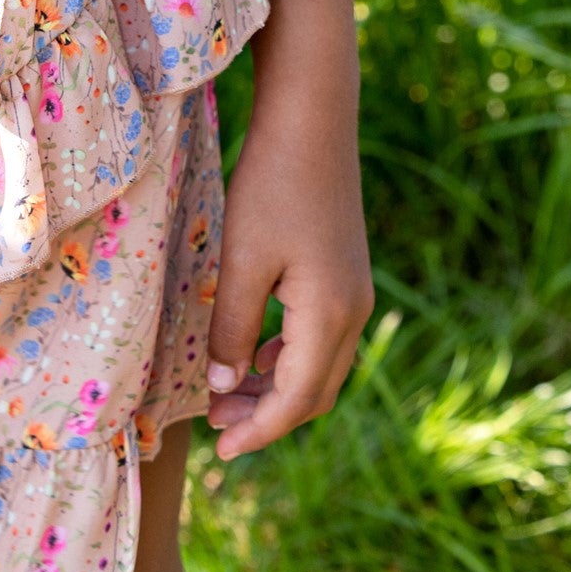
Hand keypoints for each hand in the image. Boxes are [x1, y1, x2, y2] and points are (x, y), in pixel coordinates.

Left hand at [204, 81, 372, 459]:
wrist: (312, 120)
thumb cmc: (270, 185)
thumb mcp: (241, 259)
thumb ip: (233, 328)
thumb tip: (225, 388)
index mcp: (330, 315)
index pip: (296, 400)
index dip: (258, 430)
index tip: (221, 451)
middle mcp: (352, 311)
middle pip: (314, 393)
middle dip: (267, 417)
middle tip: (217, 427)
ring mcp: (353, 292)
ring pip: (319, 367)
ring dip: (277, 388)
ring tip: (227, 396)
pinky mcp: (345, 273)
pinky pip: (321, 338)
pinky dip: (289, 358)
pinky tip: (257, 354)